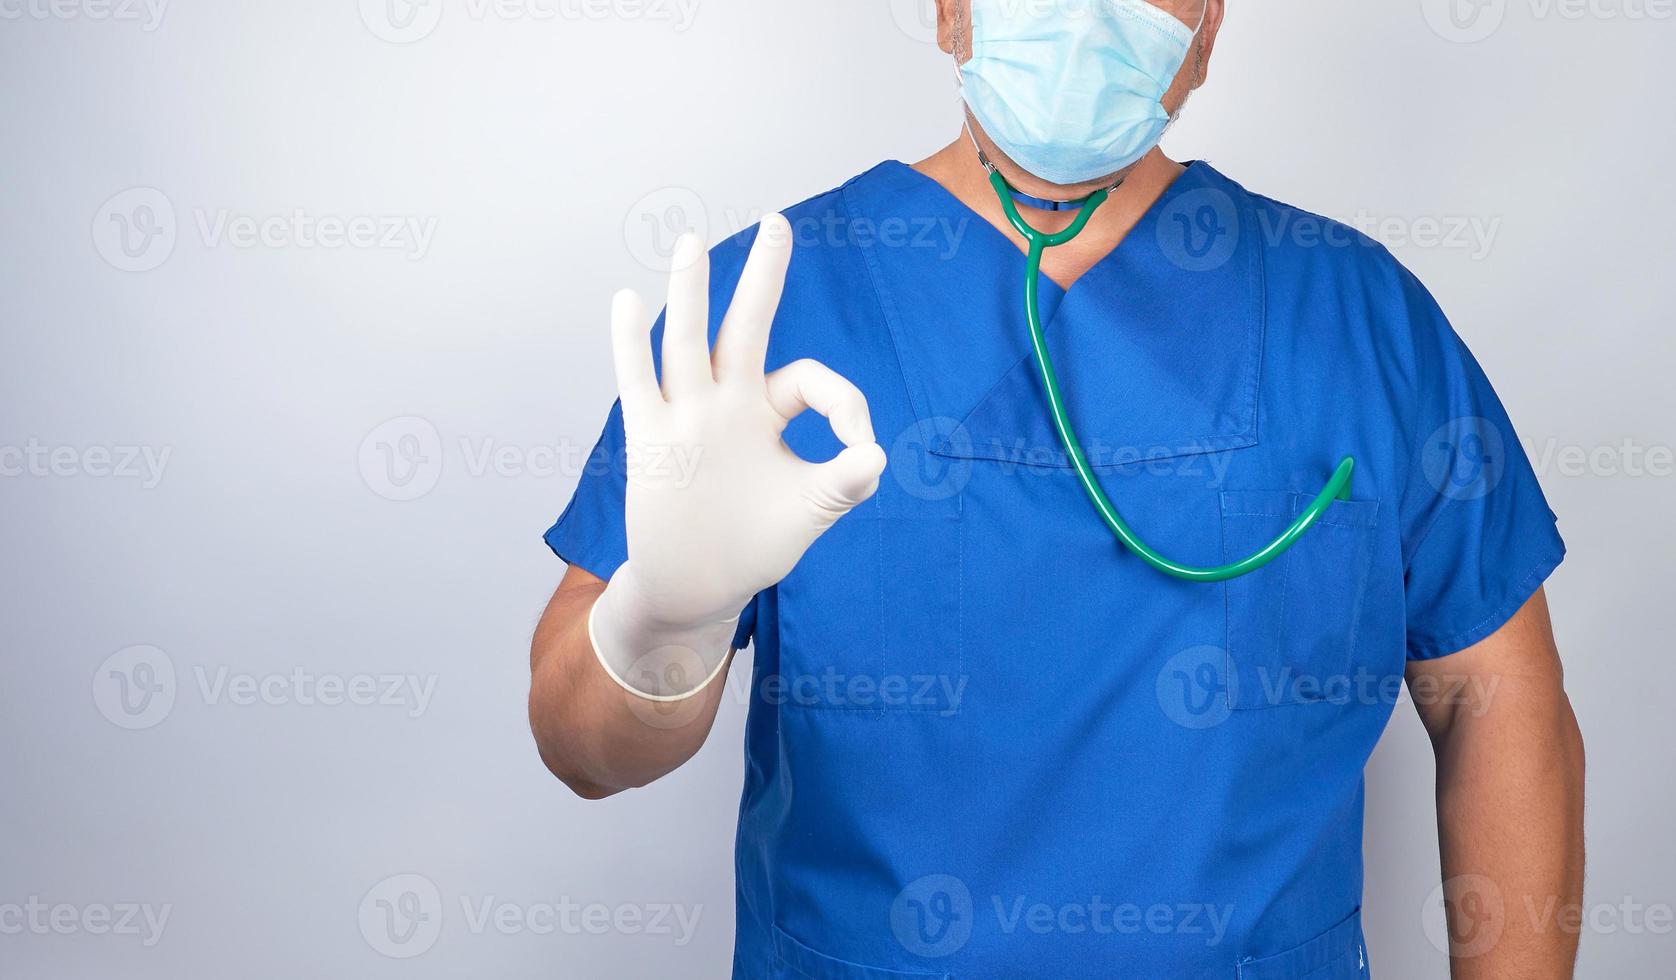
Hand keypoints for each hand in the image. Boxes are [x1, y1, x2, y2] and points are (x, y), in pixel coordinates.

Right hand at [590, 215, 886, 699]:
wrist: (697, 585)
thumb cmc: (755, 544)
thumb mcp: (809, 512)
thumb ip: (843, 484)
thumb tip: (876, 457)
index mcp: (770, 411)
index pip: (810, 379)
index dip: (846, 404)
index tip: (862, 451)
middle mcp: (728, 401)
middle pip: (747, 326)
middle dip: (764, 277)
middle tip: (779, 222)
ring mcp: (688, 416)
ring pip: (690, 343)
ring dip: (691, 294)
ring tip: (689, 242)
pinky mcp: (652, 440)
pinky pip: (639, 384)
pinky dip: (630, 345)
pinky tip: (627, 301)